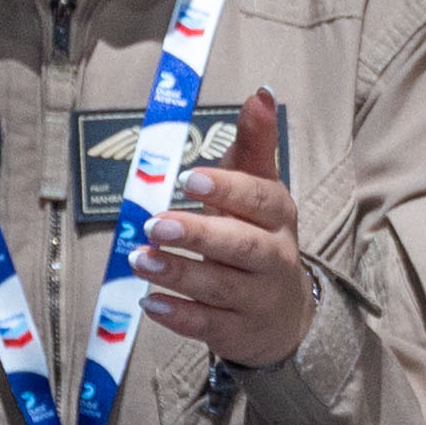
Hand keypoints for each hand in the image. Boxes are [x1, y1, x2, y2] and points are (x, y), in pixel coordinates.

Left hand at [140, 90, 314, 369]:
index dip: (226, 189)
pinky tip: (148, 303)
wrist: (285, 315)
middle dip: (199, 234)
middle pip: (242, 246)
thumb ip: (255, 143)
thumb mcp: (260, 190)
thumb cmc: (260, 236)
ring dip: (178, 273)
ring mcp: (258, 299)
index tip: (187, 178)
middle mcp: (275, 258)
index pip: (260, 200)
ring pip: (220, 286)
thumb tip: (259, 92)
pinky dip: (178, 315)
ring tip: (139, 259)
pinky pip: (207, 325)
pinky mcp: (237, 332)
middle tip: (156, 222)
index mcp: (278, 217)